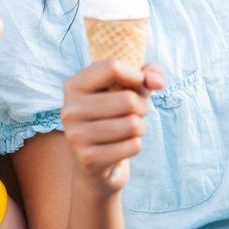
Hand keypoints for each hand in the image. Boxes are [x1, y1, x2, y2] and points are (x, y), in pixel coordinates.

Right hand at [61, 60, 163, 194]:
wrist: (91, 160)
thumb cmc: (112, 114)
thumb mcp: (126, 88)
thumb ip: (147, 75)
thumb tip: (158, 82)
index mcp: (74, 85)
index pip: (112, 68)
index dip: (135, 75)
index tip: (139, 84)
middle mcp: (70, 108)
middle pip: (128, 100)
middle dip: (142, 106)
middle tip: (135, 112)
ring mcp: (76, 135)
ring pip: (133, 125)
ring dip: (140, 127)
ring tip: (129, 128)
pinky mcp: (89, 158)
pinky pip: (133, 146)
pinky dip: (135, 145)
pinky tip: (122, 145)